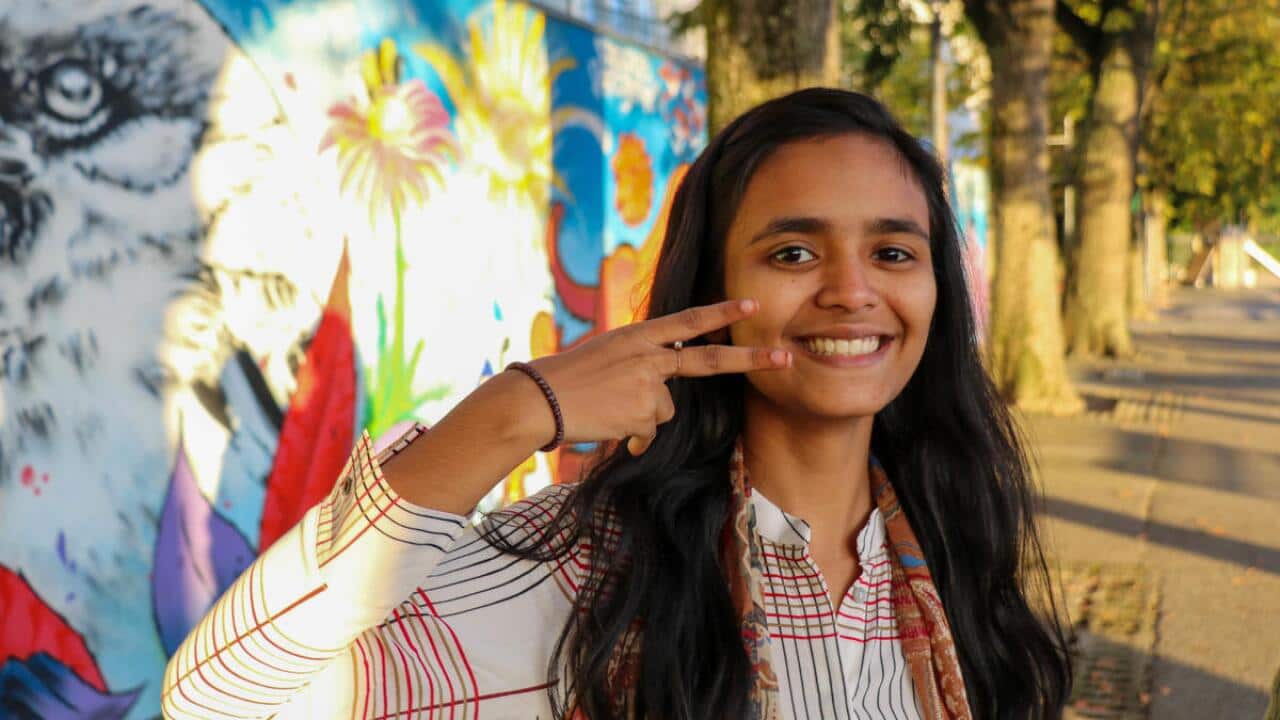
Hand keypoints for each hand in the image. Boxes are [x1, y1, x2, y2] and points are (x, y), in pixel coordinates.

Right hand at [518, 299, 790, 455]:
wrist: (539, 400)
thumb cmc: (567, 379)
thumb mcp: (606, 355)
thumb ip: (640, 366)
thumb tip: (660, 406)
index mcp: (637, 335)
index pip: (688, 320)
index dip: (722, 312)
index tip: (752, 305)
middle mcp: (648, 356)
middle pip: (708, 360)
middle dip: (750, 359)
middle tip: (783, 358)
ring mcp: (648, 386)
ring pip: (665, 410)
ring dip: (642, 416)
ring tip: (608, 408)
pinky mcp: (643, 415)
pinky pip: (649, 431)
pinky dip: (632, 434)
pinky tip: (607, 423)